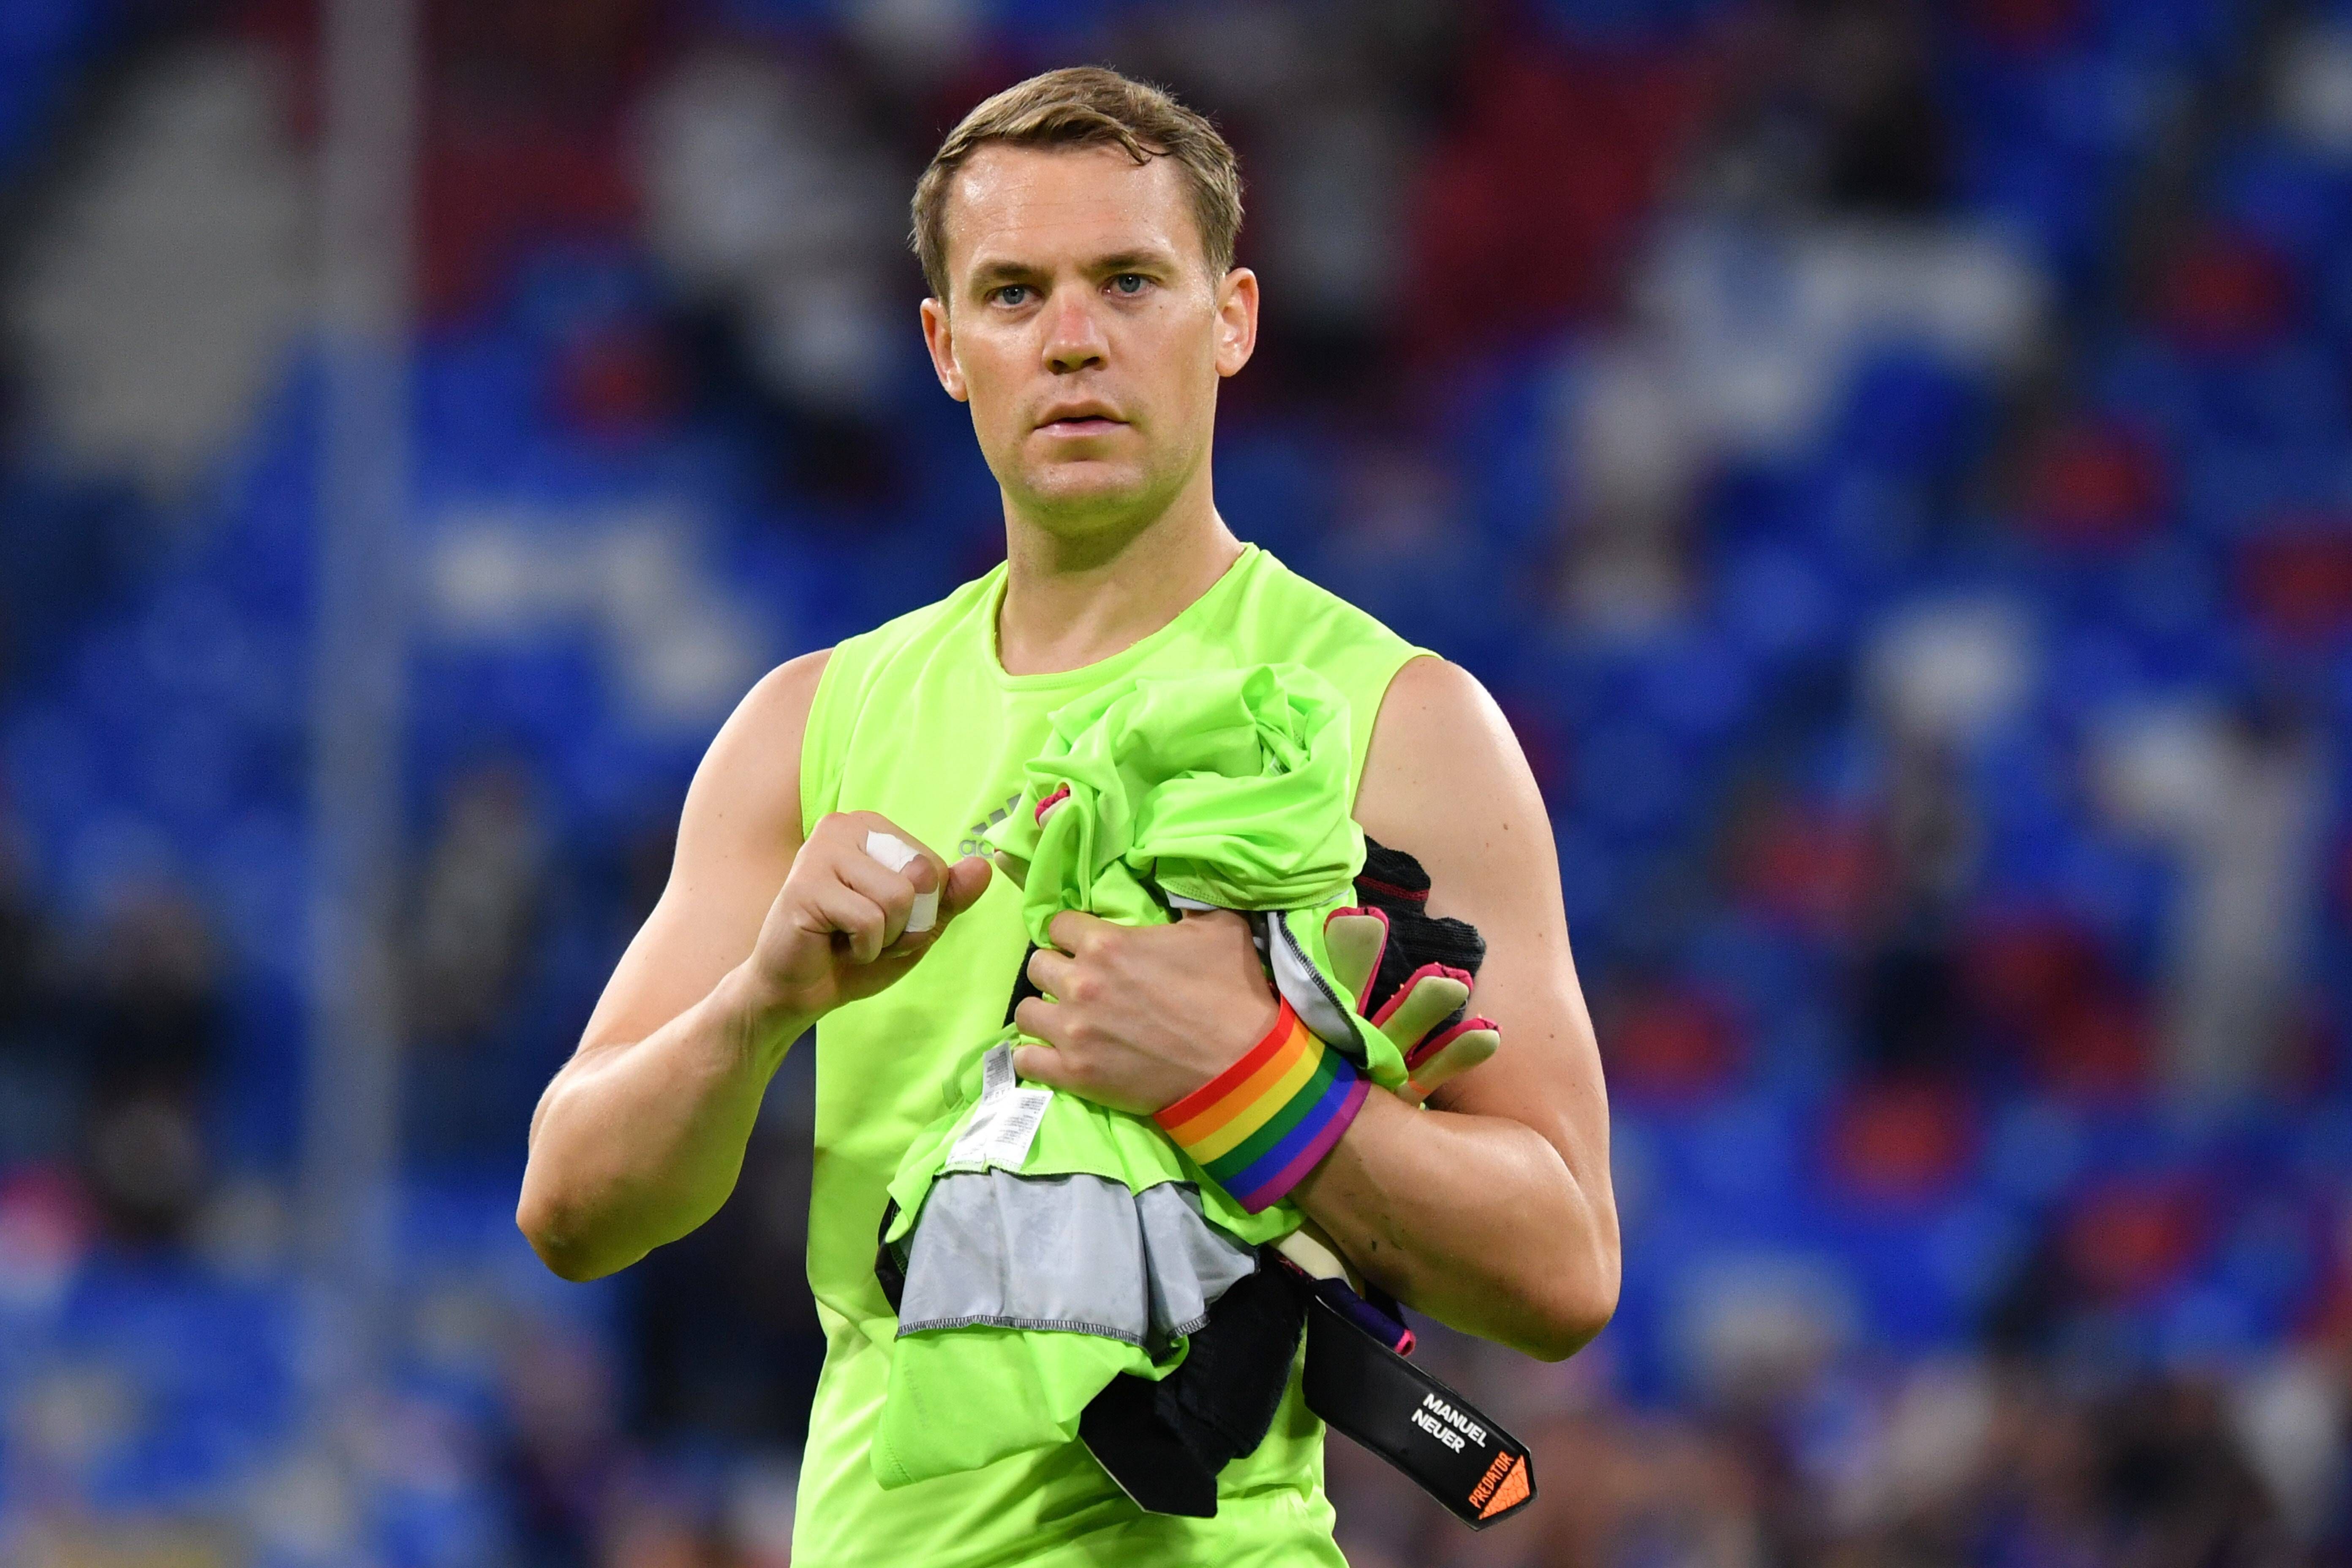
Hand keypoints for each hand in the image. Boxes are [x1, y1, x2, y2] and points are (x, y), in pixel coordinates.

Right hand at [744, 811, 991, 1023]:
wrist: (797, 990)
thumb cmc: (854, 953)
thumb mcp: (916, 925)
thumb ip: (949, 897)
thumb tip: (984, 867)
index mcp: (873, 828)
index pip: (936, 866)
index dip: (924, 909)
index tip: (885, 921)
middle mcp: (845, 826)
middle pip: (922, 875)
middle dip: (908, 923)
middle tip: (868, 933)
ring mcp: (821, 852)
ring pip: (899, 897)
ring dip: (886, 937)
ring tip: (851, 939)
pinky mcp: (805, 885)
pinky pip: (870, 921)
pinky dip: (863, 948)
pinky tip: (835, 945)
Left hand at [1011, 907, 1281, 1114]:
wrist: (1242, 1066)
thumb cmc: (1232, 993)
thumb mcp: (1219, 927)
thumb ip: (1185, 901)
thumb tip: (1175, 884)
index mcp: (1106, 943)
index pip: (1059, 924)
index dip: (1074, 933)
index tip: (1089, 946)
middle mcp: (1081, 983)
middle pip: (1038, 964)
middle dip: (1058, 969)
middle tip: (1081, 983)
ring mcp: (1073, 1031)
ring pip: (1026, 1011)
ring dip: (1045, 1012)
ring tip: (1067, 1020)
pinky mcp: (1075, 1074)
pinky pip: (1025, 1060)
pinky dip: (1036, 1057)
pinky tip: (1055, 1054)